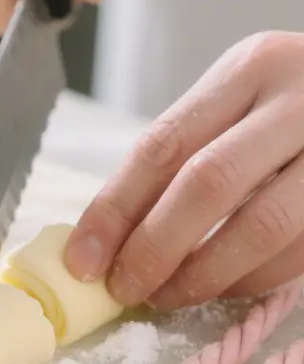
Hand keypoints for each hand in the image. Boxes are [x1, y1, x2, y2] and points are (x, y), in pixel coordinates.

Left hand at [66, 32, 303, 307]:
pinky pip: (299, 252)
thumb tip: (109, 234)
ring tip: (166, 297)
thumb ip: (189, 151)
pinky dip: (252, 281)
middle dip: (154, 247)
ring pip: (261, 226)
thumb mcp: (248, 100)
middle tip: (123, 289)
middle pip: (208, 183)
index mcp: (254, 67)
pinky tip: (223, 289)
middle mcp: (302, 97)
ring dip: (203, 274)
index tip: (82, 259)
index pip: (165, 141)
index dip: (115, 208)